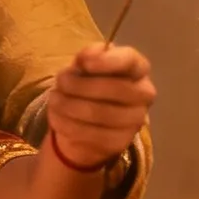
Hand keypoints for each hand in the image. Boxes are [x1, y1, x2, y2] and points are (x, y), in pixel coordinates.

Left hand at [47, 44, 155, 171]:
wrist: (84, 121)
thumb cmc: (88, 83)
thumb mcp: (85, 65)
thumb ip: (88, 57)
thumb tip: (86, 57)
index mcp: (138, 68)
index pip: (129, 60)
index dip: (107, 61)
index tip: (83, 63)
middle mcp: (144, 94)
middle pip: (115, 88)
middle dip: (80, 85)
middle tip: (60, 81)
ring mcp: (136, 120)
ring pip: (101, 113)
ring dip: (69, 105)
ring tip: (54, 99)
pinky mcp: (121, 142)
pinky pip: (92, 135)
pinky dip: (68, 125)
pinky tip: (57, 117)